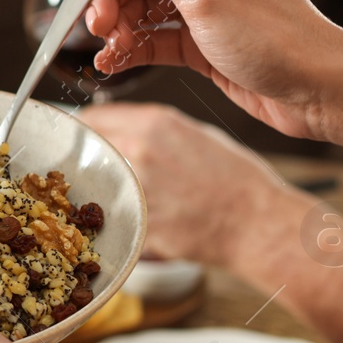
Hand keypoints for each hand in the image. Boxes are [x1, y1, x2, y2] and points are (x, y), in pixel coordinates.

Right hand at [58, 0, 342, 141]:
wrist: (321, 92)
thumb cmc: (277, 39)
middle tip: (96, 22)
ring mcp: (202, 6)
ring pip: (139, 7)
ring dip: (116, 26)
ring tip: (107, 48)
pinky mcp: (200, 41)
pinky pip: (152, 38)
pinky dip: (130, 48)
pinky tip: (113, 63)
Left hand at [79, 103, 301, 267]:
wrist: (257, 224)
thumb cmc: (238, 180)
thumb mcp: (199, 135)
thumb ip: (156, 130)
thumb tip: (126, 129)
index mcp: (154, 124)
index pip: (94, 117)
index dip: (88, 129)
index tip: (85, 137)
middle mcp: (139, 150)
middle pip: (90, 149)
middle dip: (90, 157)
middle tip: (95, 166)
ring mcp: (135, 188)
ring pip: (98, 182)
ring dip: (102, 186)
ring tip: (119, 193)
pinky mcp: (137, 222)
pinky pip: (115, 213)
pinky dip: (120, 215)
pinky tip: (137, 217)